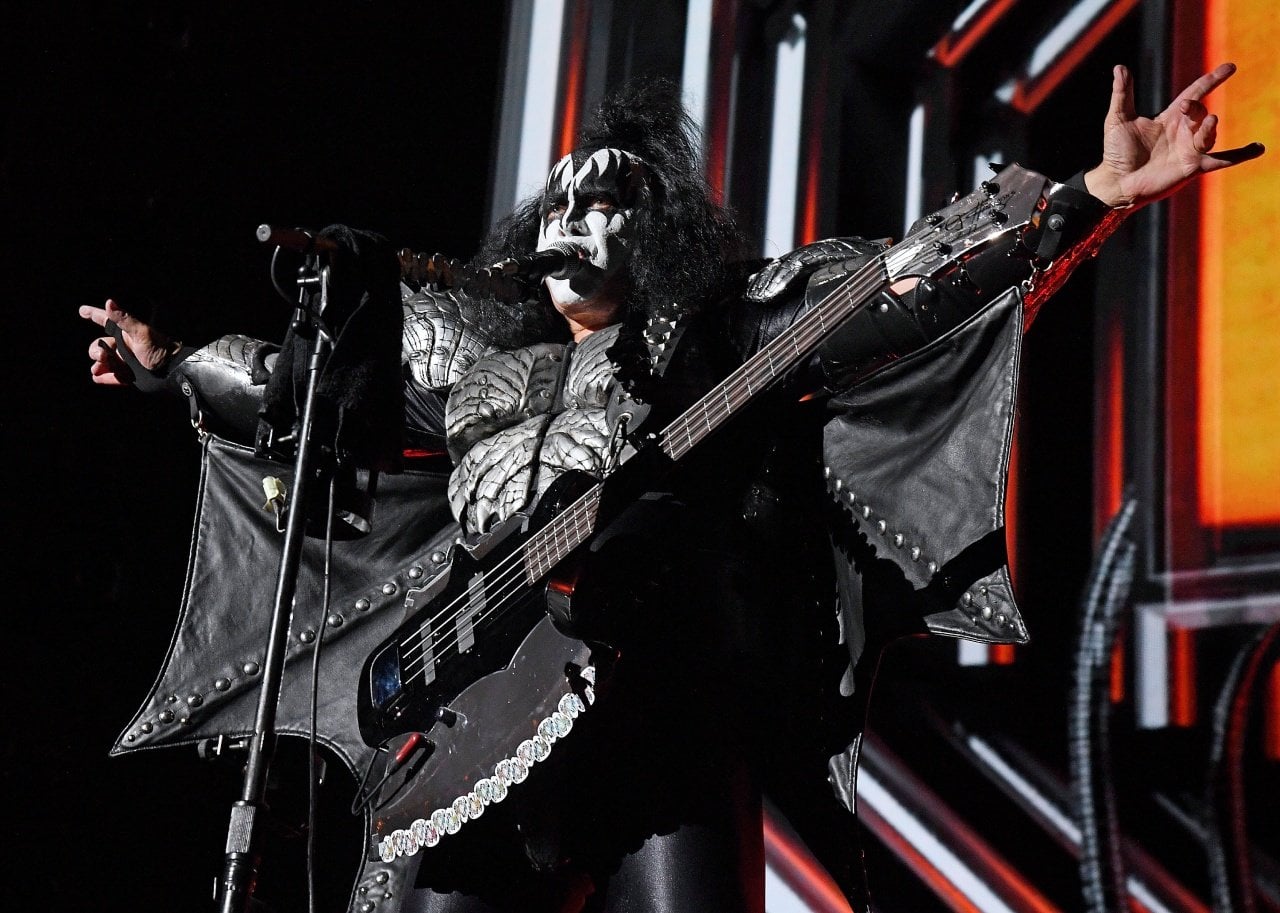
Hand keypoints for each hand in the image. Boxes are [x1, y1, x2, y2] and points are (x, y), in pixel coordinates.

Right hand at [79, 299, 177, 386]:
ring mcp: (125, 361)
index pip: (107, 321)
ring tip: (97, 370)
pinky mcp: (129, 375)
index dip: (94, 314)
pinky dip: (104, 378)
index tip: (82, 310)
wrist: (172, 371)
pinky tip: (97, 378)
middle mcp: (124, 346)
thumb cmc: (159, 348)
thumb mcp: (141, 332)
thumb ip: (124, 319)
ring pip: (103, 362)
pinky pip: (112, 377)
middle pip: (100, 345)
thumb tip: (109, 302)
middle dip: (95, 351)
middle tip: (101, 356)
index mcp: (126, 333)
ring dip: (97, 365)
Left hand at [1084, 62, 1263, 208]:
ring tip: (1210, 121)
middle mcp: (1183, 132)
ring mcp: (1189, 150)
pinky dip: (1240, 155)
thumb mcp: (1118, 118)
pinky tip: (1258, 149)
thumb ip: (1123, 93)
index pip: (1196, 93)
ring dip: (1209, 127)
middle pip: (1202, 112)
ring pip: (1209, 133)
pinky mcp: (1192, 167)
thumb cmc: (1115, 153)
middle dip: (1197, 108)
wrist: (1116, 183)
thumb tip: (1120, 67)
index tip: (1230, 67)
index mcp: (1170, 118)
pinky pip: (1222, 160)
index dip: (1212, 80)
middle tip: (1186, 108)